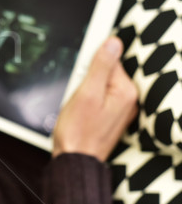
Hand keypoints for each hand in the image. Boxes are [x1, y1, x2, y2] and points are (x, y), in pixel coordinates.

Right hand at [52, 37, 137, 161]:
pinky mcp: (110, 116)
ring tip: (77, 104)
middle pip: (106, 72)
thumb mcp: (86, 93)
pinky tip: (79, 109)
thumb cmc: (78, 132)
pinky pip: (99, 97)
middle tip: (77, 92)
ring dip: (85, 89)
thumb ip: (100, 66)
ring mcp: (120, 109)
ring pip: (100, 85)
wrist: (75, 160)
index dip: (90, 62)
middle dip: (87, 77)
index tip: (80, 69)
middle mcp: (127, 100)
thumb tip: (113, 43)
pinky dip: (87, 98)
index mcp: (125, 92)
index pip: (110, 60)